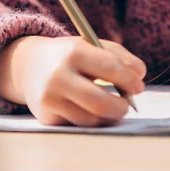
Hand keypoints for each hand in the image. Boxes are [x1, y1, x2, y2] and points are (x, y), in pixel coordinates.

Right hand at [6, 36, 145, 125]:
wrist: (30, 65)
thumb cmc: (70, 55)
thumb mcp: (92, 45)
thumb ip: (120, 56)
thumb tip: (140, 76)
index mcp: (74, 52)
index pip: (110, 68)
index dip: (129, 80)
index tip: (138, 86)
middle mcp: (59, 76)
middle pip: (100, 102)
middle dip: (121, 107)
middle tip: (128, 105)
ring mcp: (50, 99)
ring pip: (91, 119)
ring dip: (108, 115)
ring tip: (111, 105)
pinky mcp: (47, 117)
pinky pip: (79, 125)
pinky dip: (91, 119)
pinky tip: (89, 108)